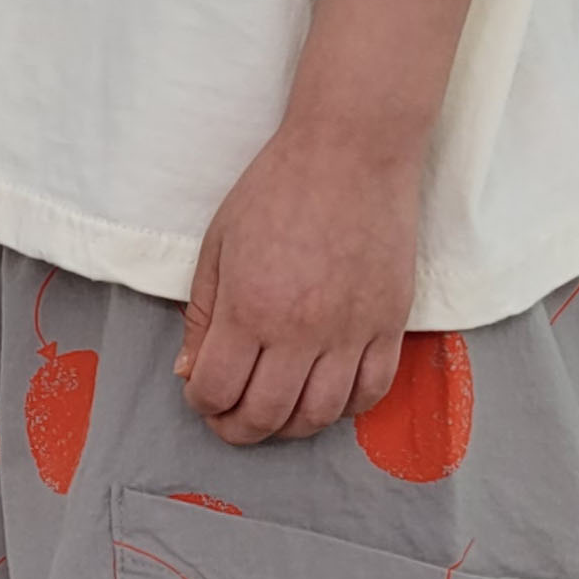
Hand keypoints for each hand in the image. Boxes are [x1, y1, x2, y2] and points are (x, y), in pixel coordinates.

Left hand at [178, 125, 417, 444]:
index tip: (202, 393)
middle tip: (231, 418)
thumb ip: (201, 315)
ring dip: (290, 426)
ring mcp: (351, 329)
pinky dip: (345, 407)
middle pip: (265, 415)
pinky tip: (325, 394)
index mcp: (250, 310)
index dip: (201, 403)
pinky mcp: (390, 321)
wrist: (353, 150)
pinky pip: (372, 390)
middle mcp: (301, 329)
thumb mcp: (218, 247)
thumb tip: (189, 372)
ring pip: (319, 415)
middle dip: (238, 428)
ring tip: (276, 410)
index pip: (216, 390)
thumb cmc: (277, 189)